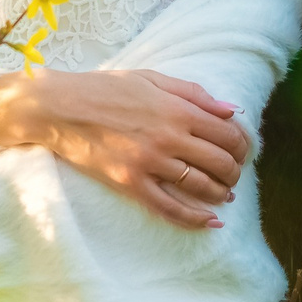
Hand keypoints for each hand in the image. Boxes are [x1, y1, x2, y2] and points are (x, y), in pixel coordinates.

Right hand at [0, 68, 245, 230]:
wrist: (59, 107)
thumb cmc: (105, 88)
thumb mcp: (152, 79)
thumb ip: (194, 94)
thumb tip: (232, 111)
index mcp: (177, 109)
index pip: (228, 133)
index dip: (242, 145)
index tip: (241, 149)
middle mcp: (169, 138)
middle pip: (221, 162)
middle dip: (235, 170)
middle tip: (233, 172)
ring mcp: (150, 163)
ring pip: (201, 186)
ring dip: (221, 192)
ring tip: (224, 192)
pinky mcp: (131, 183)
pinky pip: (170, 208)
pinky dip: (195, 219)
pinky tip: (211, 222)